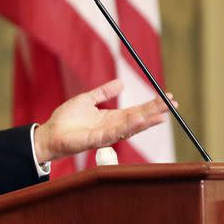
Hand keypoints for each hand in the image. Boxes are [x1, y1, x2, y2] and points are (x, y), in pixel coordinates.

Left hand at [33, 79, 175, 162]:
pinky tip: (136, 121)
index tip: (167, 98)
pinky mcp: (93, 140)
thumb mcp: (87, 100)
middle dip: (155, 112)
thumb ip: (103, 93)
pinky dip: (125, 128)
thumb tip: (121, 83)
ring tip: (158, 114)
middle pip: (138, 119)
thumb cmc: (67, 119)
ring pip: (128, 128)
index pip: (136, 111)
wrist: (50, 132)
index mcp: (111, 118)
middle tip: (172, 105)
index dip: (152, 106)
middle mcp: (112, 127)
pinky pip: (111, 134)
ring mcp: (104, 135)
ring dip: (143, 121)